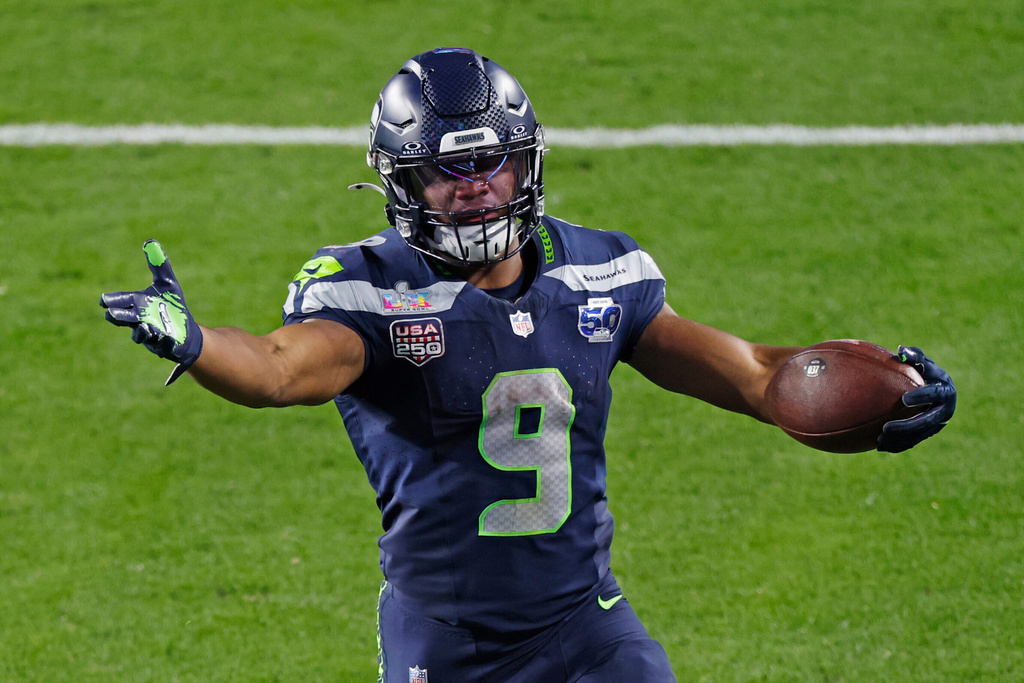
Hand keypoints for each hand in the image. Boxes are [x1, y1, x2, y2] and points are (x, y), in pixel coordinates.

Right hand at [101, 240, 202, 384]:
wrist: (185, 331)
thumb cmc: (172, 306)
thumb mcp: (168, 284)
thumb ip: (159, 265)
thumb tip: (150, 242)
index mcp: (139, 306)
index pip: (124, 302)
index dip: (114, 301)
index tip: (104, 299)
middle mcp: (141, 321)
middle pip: (127, 319)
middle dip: (120, 317)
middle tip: (110, 314)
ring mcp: (151, 335)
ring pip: (142, 334)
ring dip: (142, 331)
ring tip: (145, 327)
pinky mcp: (164, 346)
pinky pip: (162, 346)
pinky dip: (162, 342)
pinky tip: (165, 337)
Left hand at [877, 346, 955, 452]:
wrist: (935, 390)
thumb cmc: (926, 371)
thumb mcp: (923, 362)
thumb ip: (914, 356)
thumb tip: (901, 350)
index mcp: (945, 391)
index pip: (936, 395)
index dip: (922, 396)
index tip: (904, 399)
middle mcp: (945, 411)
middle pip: (926, 421)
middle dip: (906, 426)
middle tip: (886, 427)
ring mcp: (937, 424)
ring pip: (918, 435)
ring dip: (900, 439)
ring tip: (879, 439)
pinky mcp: (928, 433)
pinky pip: (913, 442)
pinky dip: (898, 445)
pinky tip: (880, 447)